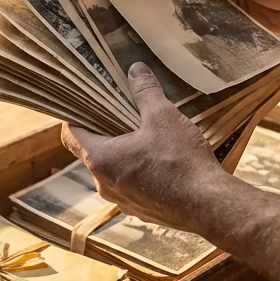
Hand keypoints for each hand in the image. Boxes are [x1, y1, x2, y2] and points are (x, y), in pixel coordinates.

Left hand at [60, 63, 229, 232]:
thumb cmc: (182, 162)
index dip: (74, 116)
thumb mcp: (163, 117)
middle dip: (106, 131)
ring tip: (146, 135)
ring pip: (113, 169)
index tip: (86, 103)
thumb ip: (145, 91)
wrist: (209, 206)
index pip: (70, 135)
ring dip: (124, 152)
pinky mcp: (141, 210)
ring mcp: (122, 201)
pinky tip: (161, 160)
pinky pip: (131, 185)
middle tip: (122, 112)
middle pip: (93, 150)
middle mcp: (104, 184)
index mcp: (101, 159)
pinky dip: (139, 171)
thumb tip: (135, 69)